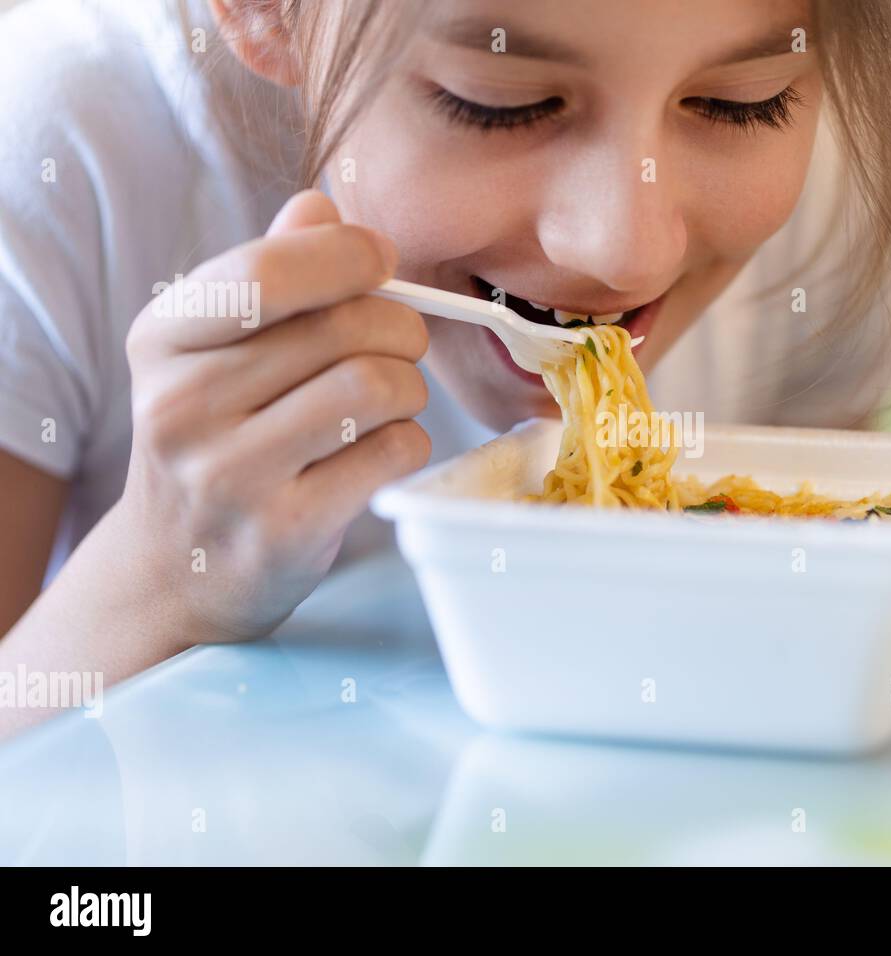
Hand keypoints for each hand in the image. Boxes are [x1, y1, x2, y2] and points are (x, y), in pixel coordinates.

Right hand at [119, 190, 429, 641]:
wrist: (182, 566)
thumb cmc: (218, 437)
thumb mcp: (215, 349)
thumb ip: (267, 273)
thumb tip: (322, 208)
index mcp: (163, 339)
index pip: (270, 271)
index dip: (348, 255)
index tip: (381, 260)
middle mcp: (183, 406)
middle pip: (348, 328)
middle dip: (399, 329)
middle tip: (398, 346)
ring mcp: (230, 475)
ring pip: (378, 388)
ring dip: (409, 389)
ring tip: (390, 401)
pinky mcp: (286, 530)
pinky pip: (394, 453)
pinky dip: (408, 443)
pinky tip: (379, 451)